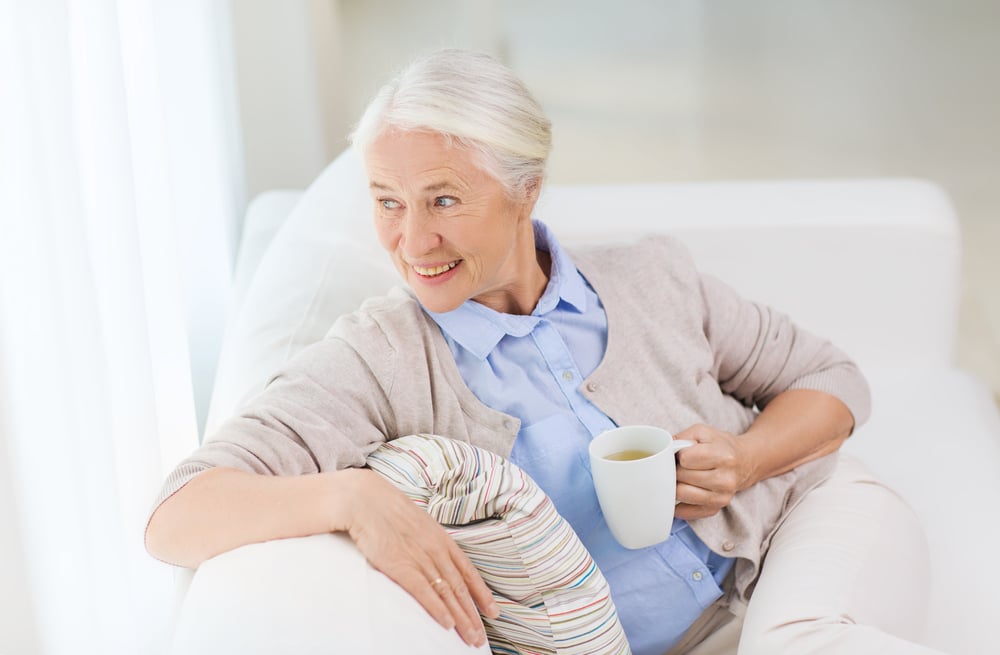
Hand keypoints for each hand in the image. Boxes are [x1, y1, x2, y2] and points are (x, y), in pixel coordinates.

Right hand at [335, 468, 498, 646]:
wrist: (366, 500)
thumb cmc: (388, 510)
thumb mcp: (419, 523)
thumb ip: (430, 541)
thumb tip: (437, 556)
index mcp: (442, 539)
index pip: (468, 571)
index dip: (481, 594)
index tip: (493, 611)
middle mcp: (436, 550)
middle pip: (460, 588)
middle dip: (473, 615)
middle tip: (481, 638)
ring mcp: (420, 558)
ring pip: (447, 594)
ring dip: (461, 619)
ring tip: (470, 638)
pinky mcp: (401, 566)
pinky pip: (424, 592)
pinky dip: (438, 609)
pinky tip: (447, 624)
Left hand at [673, 424, 755, 519]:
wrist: (744, 462)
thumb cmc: (720, 445)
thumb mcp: (703, 432)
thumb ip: (681, 437)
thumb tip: (662, 450)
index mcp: (723, 456)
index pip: (685, 459)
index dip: (680, 455)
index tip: (684, 454)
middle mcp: (725, 480)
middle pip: (682, 477)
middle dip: (676, 470)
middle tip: (682, 466)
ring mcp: (721, 497)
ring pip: (681, 494)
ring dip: (677, 485)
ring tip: (683, 477)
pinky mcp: (715, 509)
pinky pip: (686, 512)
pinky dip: (679, 503)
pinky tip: (683, 491)